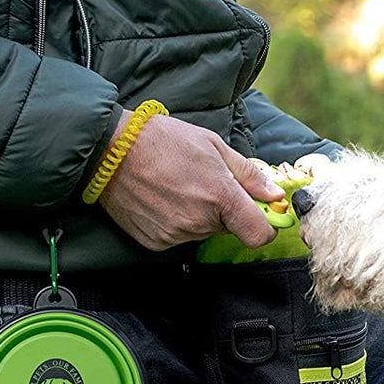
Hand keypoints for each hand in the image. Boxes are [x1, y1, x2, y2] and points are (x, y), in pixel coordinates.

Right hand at [96, 111, 284, 251]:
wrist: (109, 150)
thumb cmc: (162, 140)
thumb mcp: (213, 146)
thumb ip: (248, 175)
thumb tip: (274, 194)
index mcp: (220, 197)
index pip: (260, 235)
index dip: (264, 226)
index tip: (261, 214)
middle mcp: (200, 222)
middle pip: (230, 229)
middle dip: (225, 211)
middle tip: (205, 184)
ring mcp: (176, 235)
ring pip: (203, 232)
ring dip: (199, 215)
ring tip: (178, 186)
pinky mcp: (156, 242)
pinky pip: (179, 237)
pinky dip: (176, 221)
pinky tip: (162, 198)